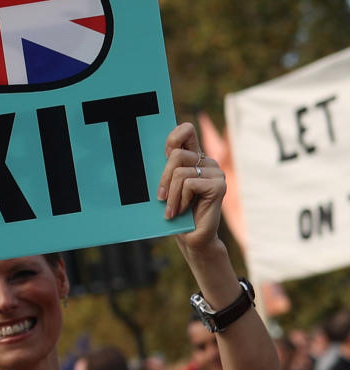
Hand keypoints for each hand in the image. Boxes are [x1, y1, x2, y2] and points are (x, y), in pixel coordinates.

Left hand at [158, 123, 225, 251]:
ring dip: (171, 195)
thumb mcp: (167, 186)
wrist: (193, 238)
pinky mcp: (219, 185)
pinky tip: (182, 210)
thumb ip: (166, 169)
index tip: (164, 152)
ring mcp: (216, 173)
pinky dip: (180, 199)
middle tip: (160, 198)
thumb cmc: (177, 212)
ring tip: (171, 209)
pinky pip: (189, 184)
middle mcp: (207, 162)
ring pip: (180, 172)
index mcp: (195, 158)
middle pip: (177, 155)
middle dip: (164, 178)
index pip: (187, 130)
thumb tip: (151, 154)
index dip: (174, 135)